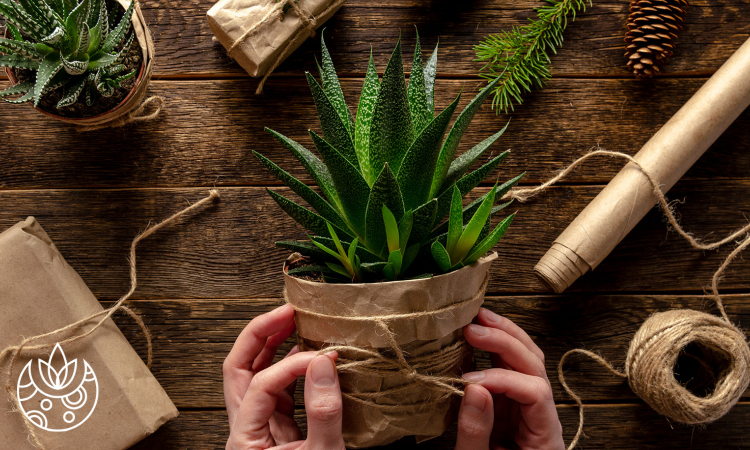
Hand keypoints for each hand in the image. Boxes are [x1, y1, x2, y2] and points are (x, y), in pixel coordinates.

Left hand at [223, 304, 345, 449]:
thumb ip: (322, 413)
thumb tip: (323, 363)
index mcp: (243, 439)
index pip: (259, 386)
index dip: (290, 365)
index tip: (321, 357)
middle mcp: (244, 429)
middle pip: (238, 369)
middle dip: (260, 335)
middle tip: (286, 312)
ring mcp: (258, 427)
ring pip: (253, 376)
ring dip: (271, 345)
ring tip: (291, 321)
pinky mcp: (276, 428)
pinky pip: (275, 389)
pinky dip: (288, 366)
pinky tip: (302, 351)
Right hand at [455, 308, 563, 449]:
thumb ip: (476, 432)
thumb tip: (473, 387)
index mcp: (545, 437)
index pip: (534, 391)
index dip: (503, 379)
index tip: (470, 381)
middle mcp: (543, 417)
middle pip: (535, 366)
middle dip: (505, 341)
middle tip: (473, 327)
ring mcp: (528, 409)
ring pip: (528, 361)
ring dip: (504, 335)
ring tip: (478, 318)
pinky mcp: (510, 407)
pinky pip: (509, 371)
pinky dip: (493, 351)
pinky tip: (475, 339)